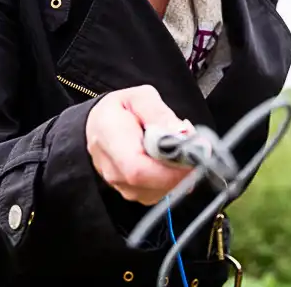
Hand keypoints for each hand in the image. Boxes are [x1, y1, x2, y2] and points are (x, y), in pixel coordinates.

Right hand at [85, 84, 193, 205]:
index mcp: (110, 141)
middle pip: (155, 182)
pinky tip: (169, 158)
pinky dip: (174, 176)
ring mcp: (125, 188)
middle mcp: (115, 172)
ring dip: (179, 171)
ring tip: (176, 146)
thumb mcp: (139, 97)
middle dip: (182, 165)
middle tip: (191, 143)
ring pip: (163, 189)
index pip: (138, 169)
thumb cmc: (119, 110)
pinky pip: (163, 191)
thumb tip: (179, 132)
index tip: (192, 153)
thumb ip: (159, 113)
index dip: (170, 167)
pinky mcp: (137, 194)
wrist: (99, 127)